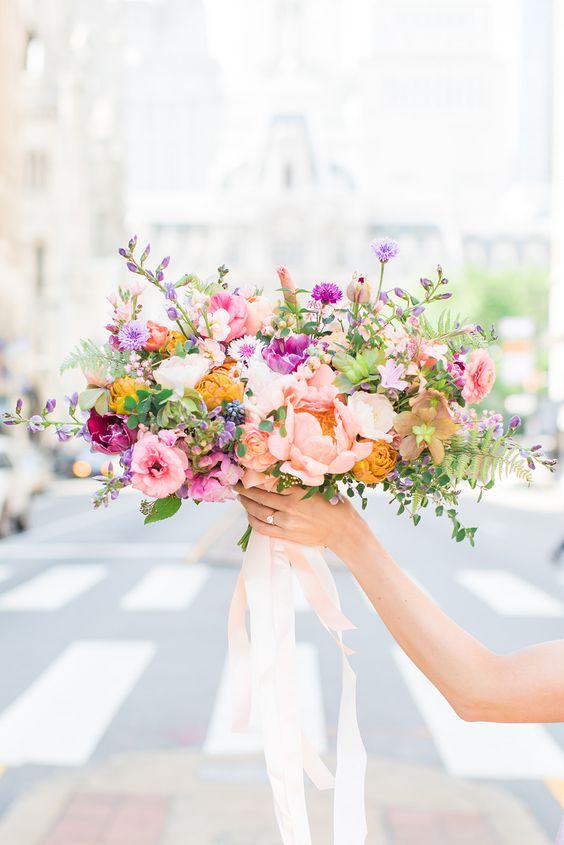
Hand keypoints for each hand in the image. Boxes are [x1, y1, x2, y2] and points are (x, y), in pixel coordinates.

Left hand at [234, 483, 365, 552]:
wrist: (343, 531)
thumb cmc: (335, 506)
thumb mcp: (320, 488)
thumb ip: (301, 482)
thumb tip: (283, 472)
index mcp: (298, 492)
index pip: (270, 481)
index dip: (256, 477)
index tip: (247, 472)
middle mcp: (290, 507)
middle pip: (259, 496)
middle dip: (244, 489)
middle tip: (235, 484)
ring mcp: (286, 522)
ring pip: (258, 512)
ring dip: (246, 504)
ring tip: (240, 498)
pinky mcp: (286, 535)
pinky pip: (262, 527)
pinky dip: (252, 520)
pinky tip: (249, 514)